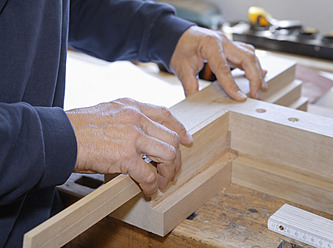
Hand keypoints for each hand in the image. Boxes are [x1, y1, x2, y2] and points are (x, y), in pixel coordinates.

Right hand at [67, 98, 192, 195]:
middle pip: (172, 137)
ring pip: (168, 154)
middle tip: (172, 171)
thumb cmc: (77, 127)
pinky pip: (149, 173)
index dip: (180, 128)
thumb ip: (127, 119)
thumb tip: (140, 136)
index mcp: (131, 106)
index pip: (165, 114)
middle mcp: (136, 117)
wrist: (58, 136)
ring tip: (162, 182)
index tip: (187, 139)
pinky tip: (147, 190)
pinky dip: (152, 185)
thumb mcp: (107, 112)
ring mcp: (132, 135)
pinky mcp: (125, 155)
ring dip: (168, 172)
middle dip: (176, 158)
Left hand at [170, 26, 266, 100]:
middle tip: (256, 95)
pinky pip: (246, 54)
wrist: (177, 36)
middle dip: (255, 77)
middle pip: (247, 58)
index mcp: (210, 44)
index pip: (224, 69)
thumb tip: (196, 102)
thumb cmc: (180, 48)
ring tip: (260, 88)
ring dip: (257, 71)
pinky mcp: (230, 46)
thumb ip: (190, 86)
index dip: (233, 86)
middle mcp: (223, 41)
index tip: (241, 98)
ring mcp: (228, 42)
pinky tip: (259, 75)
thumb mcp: (182, 69)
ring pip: (250, 55)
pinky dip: (253, 66)